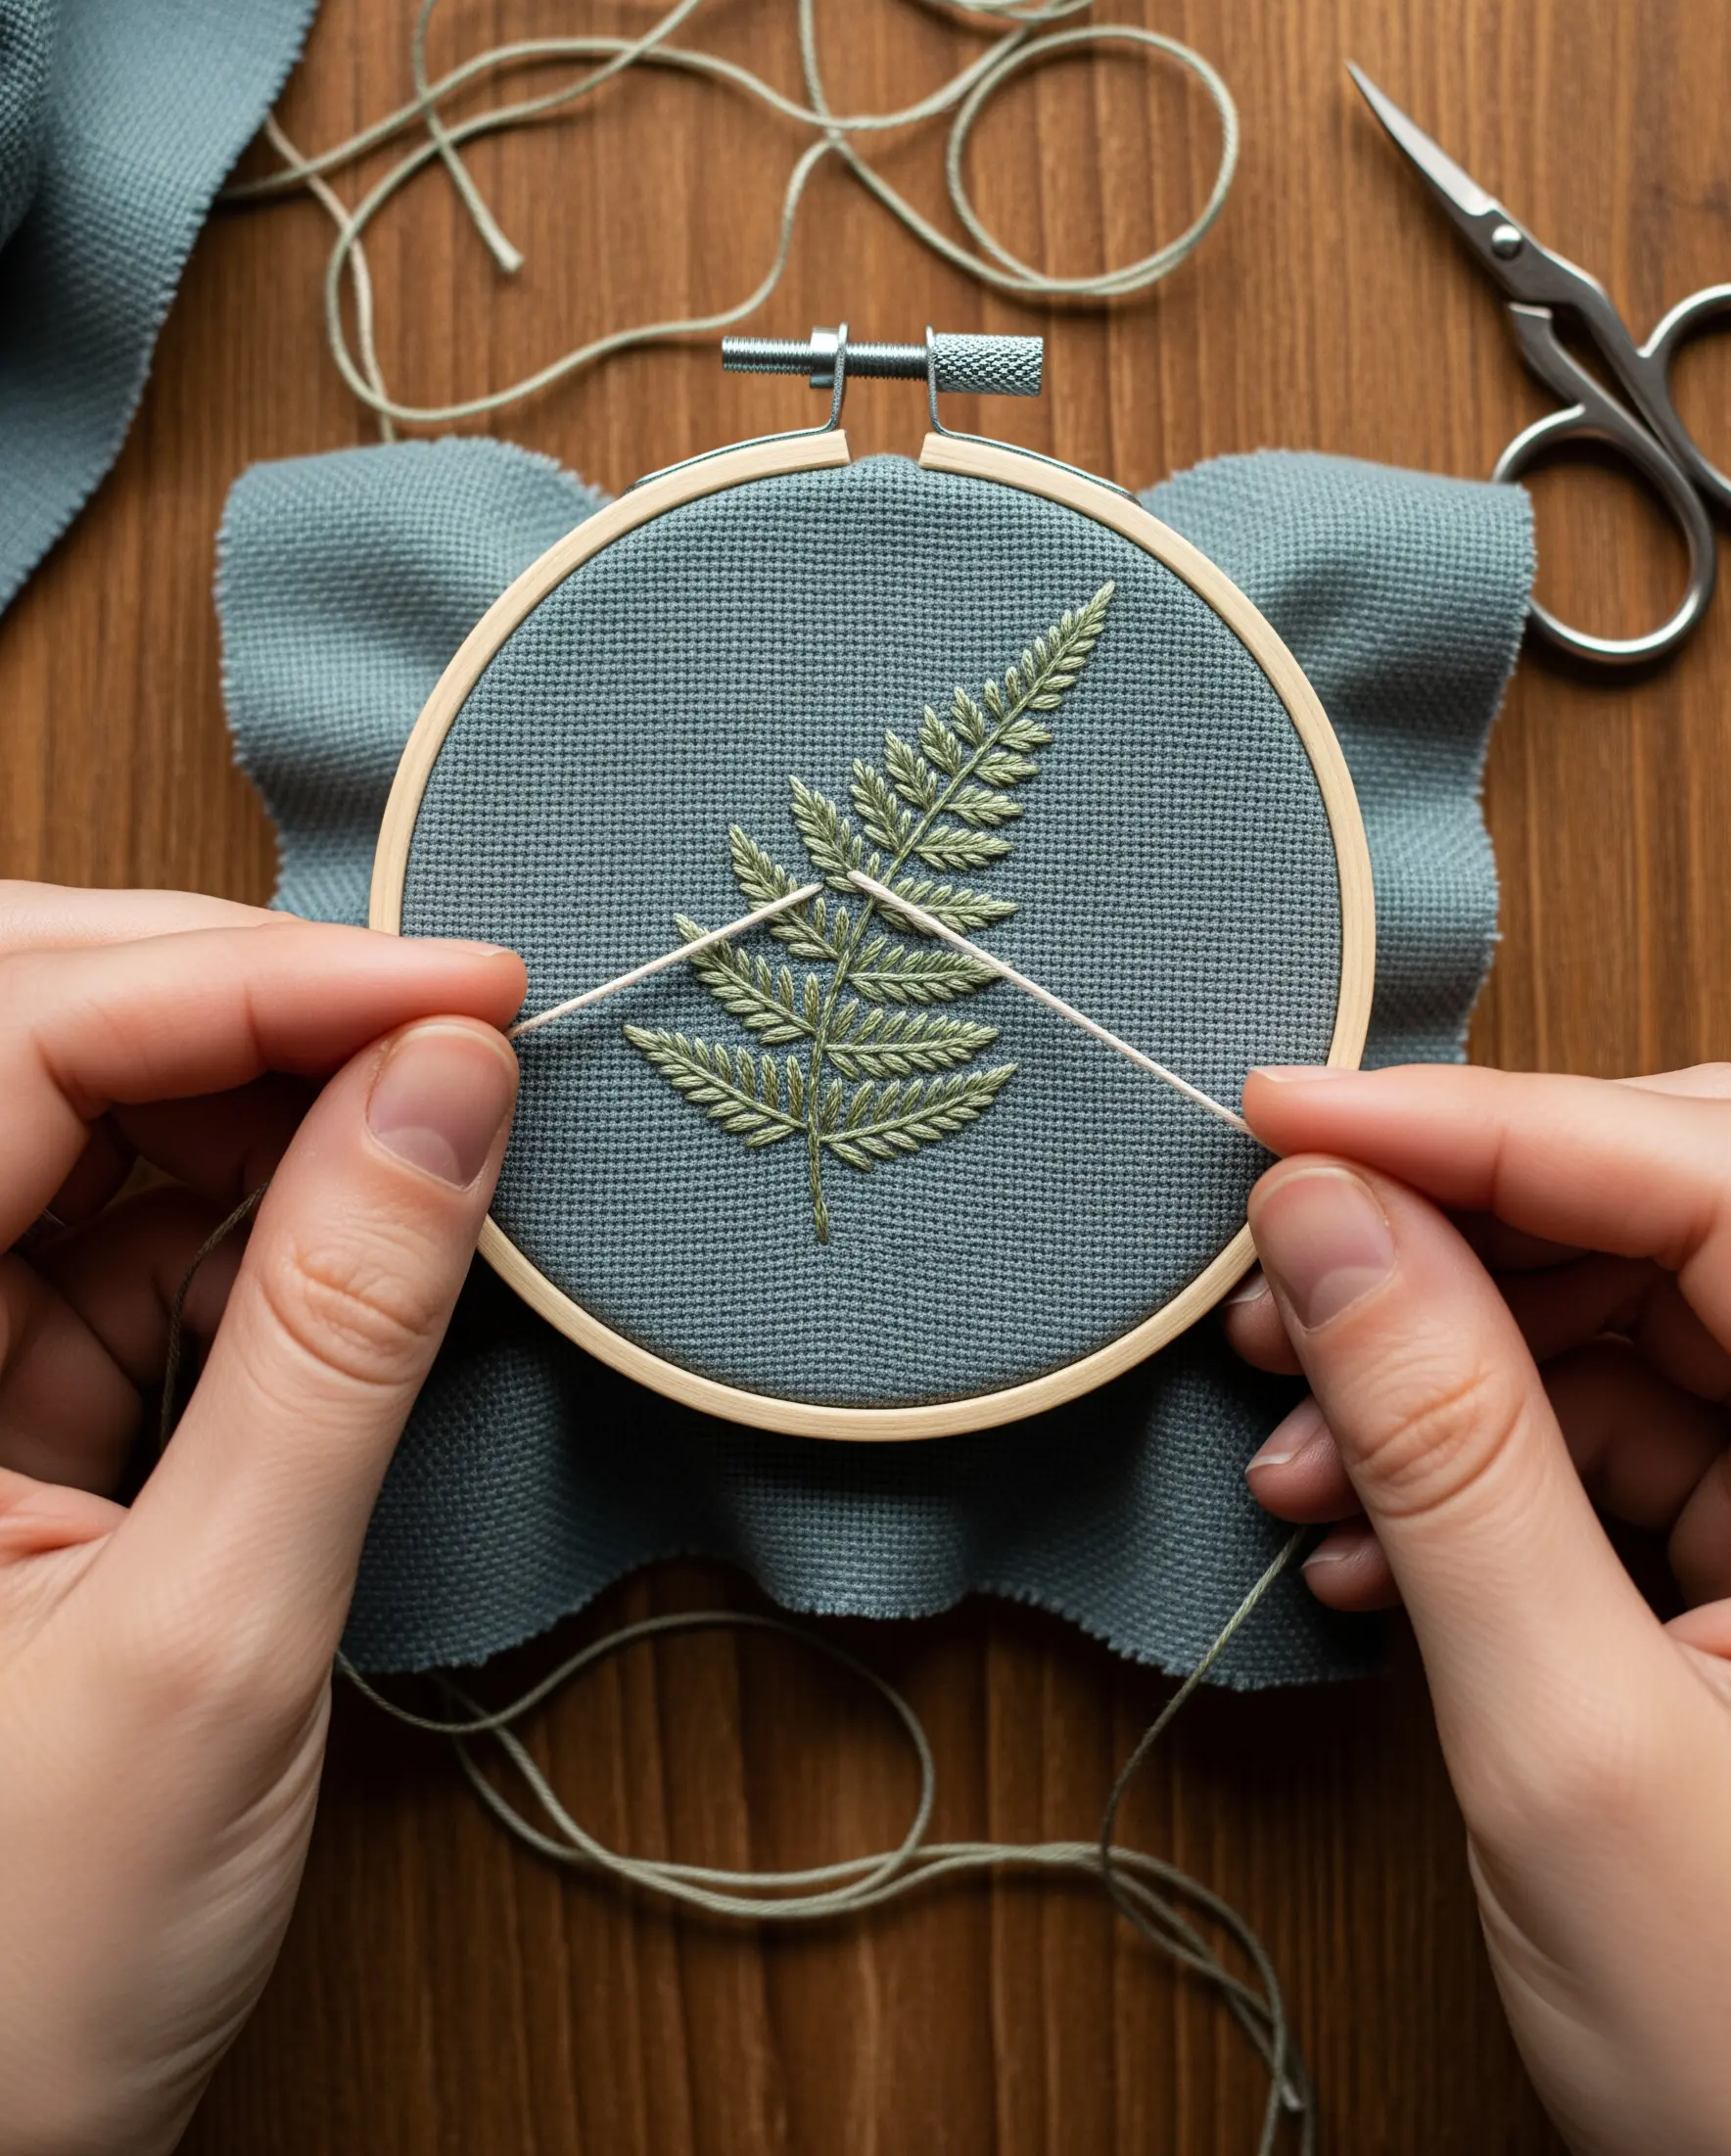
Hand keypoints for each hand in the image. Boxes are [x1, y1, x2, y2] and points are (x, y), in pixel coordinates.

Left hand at [0, 882, 524, 2155]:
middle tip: (446, 1023)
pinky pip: (124, 1243)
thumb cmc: (9, 1969)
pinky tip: (362, 1241)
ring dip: (265, 1105)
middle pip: (29, 1034)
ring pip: (88, 1124)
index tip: (464, 989)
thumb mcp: (214, 1643)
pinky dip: (258, 1223)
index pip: (20, 1044)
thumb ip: (337, 1338)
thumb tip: (448, 1089)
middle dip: (237, 1000)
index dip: (251, 983)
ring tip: (431, 1128)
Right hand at [1229, 1062, 1730, 2155]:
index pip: (1712, 1179)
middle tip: (1281, 1273)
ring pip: (1622, 1319)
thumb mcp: (1569, 1743)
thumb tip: (1327, 1222)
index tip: (1292, 1114)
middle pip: (1670, 1215)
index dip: (1488, 1122)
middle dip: (1451, 1233)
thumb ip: (1451, 1452)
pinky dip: (1467, 1463)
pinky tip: (1360, 1534)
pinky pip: (1610, 1433)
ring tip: (1292, 1444)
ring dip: (1433, 1361)